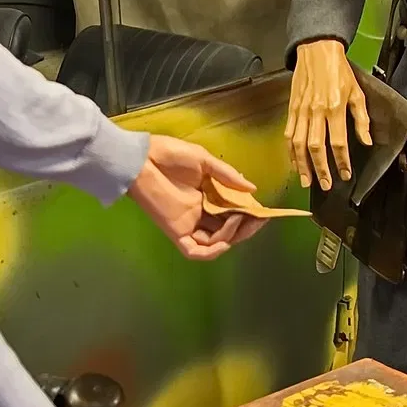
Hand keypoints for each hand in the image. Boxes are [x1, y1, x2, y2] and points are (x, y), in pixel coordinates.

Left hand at [128, 134, 265, 260]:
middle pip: (227, 229)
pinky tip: (223, 243)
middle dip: (245, 228)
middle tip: (257, 221)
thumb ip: (227, 176)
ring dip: (230, 236)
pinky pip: (195, 251)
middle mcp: (200, 212)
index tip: (265, 213)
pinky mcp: (176, 232)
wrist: (142, 158)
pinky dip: (210, 252)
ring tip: (236, 221)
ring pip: (214, 242)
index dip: (249, 214)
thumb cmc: (169, 154)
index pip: (233, 211)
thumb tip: (252, 189)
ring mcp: (188, 223)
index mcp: (207, 194)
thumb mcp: (204, 160)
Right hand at [286, 39, 370, 189]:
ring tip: (307, 181)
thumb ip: (361, 119)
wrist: (317, 50)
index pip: (338, 142)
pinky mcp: (292, 109)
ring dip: (302, 165)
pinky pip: (289, 134)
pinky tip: (295, 162)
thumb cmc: (339, 71)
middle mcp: (316, 112)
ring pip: (298, 144)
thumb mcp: (357, 93)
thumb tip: (366, 141)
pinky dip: (290, 151)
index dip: (342, 161)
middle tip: (326, 185)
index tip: (346, 174)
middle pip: (316, 147)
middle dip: (320, 169)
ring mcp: (301, 111)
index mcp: (335, 108)